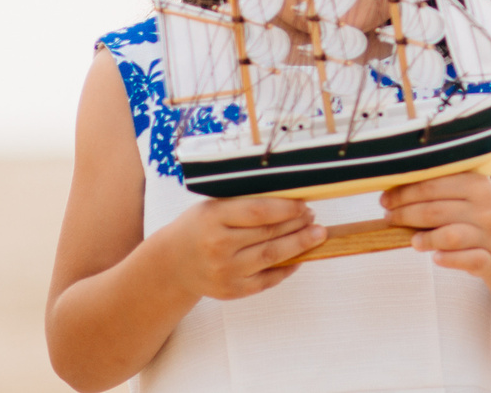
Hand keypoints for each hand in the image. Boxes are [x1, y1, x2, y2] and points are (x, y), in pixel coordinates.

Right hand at [154, 196, 325, 300]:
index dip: (286, 208)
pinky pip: (266, 280)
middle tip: (314, 217)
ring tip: (317, 234)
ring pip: (271, 256)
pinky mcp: (231, 291)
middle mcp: (218, 246)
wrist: (173, 264)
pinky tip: (300, 257)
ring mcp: (225, 272)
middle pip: (268, 234)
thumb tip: (290, 200)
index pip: (258, 212)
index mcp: (213, 218)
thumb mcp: (214, 206)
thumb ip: (246, 202)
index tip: (304, 204)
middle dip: (298, 225)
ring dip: (299, 245)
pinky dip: (286, 268)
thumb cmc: (199, 227)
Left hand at [380, 171, 490, 277]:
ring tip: (412, 240)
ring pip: (450, 236)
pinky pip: (466, 260)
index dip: (405, 193)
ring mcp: (489, 235)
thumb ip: (441, 184)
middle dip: (405, 214)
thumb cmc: (480, 208)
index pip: (433, 186)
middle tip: (388, 217)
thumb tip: (397, 185)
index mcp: (478, 184)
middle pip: (435, 211)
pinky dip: (448, 259)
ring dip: (426, 239)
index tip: (386, 199)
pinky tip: (435, 257)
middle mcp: (485, 208)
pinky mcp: (489, 259)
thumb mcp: (470, 188)